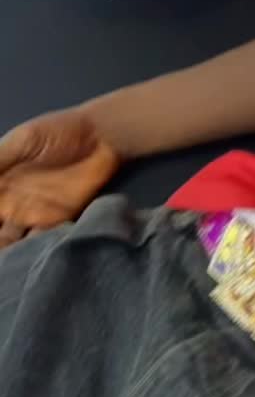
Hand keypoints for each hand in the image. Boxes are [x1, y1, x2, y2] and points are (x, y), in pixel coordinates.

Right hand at [0, 110, 119, 247]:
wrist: (102, 138)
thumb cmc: (59, 131)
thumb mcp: (22, 140)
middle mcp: (9, 201)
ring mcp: (32, 214)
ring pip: (8, 241)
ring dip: (5, 253)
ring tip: (5, 265)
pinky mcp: (57, 223)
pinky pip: (39, 243)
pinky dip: (31, 252)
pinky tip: (25, 259)